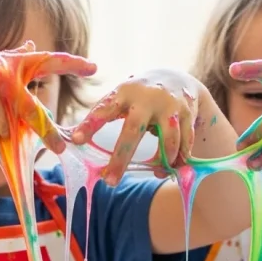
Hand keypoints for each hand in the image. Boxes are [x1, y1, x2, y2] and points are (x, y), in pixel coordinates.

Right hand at [0, 41, 95, 153]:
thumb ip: (13, 57)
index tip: (94, 67)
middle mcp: (8, 74)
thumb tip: (32, 45)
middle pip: (34, 114)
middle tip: (61, 148)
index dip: (72, 64)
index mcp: (14, 62)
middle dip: (48, 134)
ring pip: (9, 127)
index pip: (48, 61)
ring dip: (0, 130)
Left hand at [71, 69, 199, 183]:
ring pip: (168, 140)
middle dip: (121, 159)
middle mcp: (146, 98)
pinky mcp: (187, 113)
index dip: (89, 125)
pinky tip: (174, 167)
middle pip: (133, 131)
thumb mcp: (121, 97)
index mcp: (124, 93)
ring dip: (162, 161)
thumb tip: (74, 139)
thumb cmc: (139, 96)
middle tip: (109, 182)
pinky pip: (184, 143)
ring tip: (157, 173)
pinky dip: (179, 158)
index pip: (103, 110)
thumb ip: (104, 114)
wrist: (177, 78)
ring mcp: (169, 105)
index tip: (75, 140)